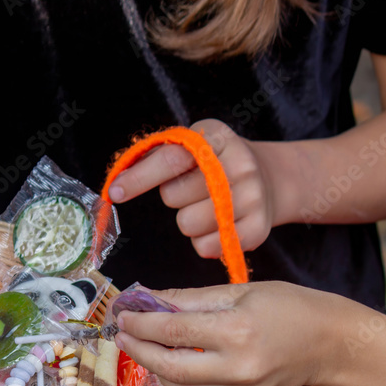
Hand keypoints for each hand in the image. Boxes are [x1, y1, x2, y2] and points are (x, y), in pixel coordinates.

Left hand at [105, 119, 277, 258]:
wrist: (271, 178)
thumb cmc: (218, 162)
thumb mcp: (194, 145)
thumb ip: (156, 158)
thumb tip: (116, 184)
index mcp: (218, 138)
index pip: (172, 159)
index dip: (140, 177)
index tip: (115, 191)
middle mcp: (240, 165)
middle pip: (174, 196)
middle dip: (174, 196)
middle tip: (194, 188)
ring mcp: (253, 197)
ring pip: (188, 225)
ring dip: (188, 220)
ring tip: (207, 206)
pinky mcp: (258, 228)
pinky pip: (206, 247)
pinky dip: (204, 241)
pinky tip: (218, 224)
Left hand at [113, 282, 348, 385]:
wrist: (330, 343)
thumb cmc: (287, 308)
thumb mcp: (237, 291)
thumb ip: (188, 298)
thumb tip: (146, 299)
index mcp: (237, 331)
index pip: (172, 330)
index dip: (141, 323)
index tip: (123, 315)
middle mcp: (239, 368)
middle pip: (169, 365)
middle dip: (139, 349)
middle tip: (123, 334)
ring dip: (155, 369)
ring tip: (146, 347)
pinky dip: (178, 383)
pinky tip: (172, 363)